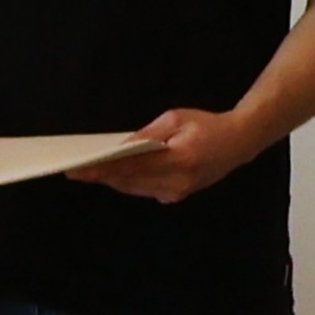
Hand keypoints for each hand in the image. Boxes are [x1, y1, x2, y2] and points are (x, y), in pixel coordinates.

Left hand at [75, 107, 256, 203]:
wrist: (239, 143)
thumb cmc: (207, 124)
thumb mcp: (176, 118)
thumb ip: (148, 134)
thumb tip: (121, 147)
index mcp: (180, 158)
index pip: (132, 166)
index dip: (103, 169)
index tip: (78, 170)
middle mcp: (178, 181)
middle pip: (129, 181)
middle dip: (101, 175)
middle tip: (74, 171)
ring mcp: (178, 192)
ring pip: (134, 188)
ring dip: (111, 180)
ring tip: (87, 173)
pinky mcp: (177, 196)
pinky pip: (144, 190)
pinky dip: (127, 183)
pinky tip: (113, 175)